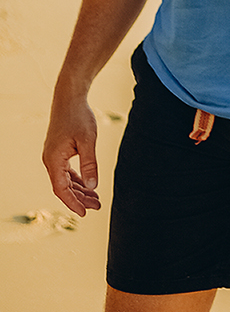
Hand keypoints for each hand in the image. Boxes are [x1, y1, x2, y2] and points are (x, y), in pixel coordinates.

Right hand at [43, 92, 100, 216]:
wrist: (69, 98)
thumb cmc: (79, 116)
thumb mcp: (88, 140)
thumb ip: (90, 164)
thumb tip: (93, 187)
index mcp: (54, 160)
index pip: (61, 189)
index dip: (73, 203)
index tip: (84, 214)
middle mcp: (50, 160)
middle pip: (64, 187)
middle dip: (80, 198)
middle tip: (97, 206)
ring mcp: (53, 156)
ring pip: (65, 180)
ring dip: (80, 190)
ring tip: (96, 199)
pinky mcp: (58, 152)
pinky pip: (66, 172)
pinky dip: (77, 179)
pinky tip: (88, 185)